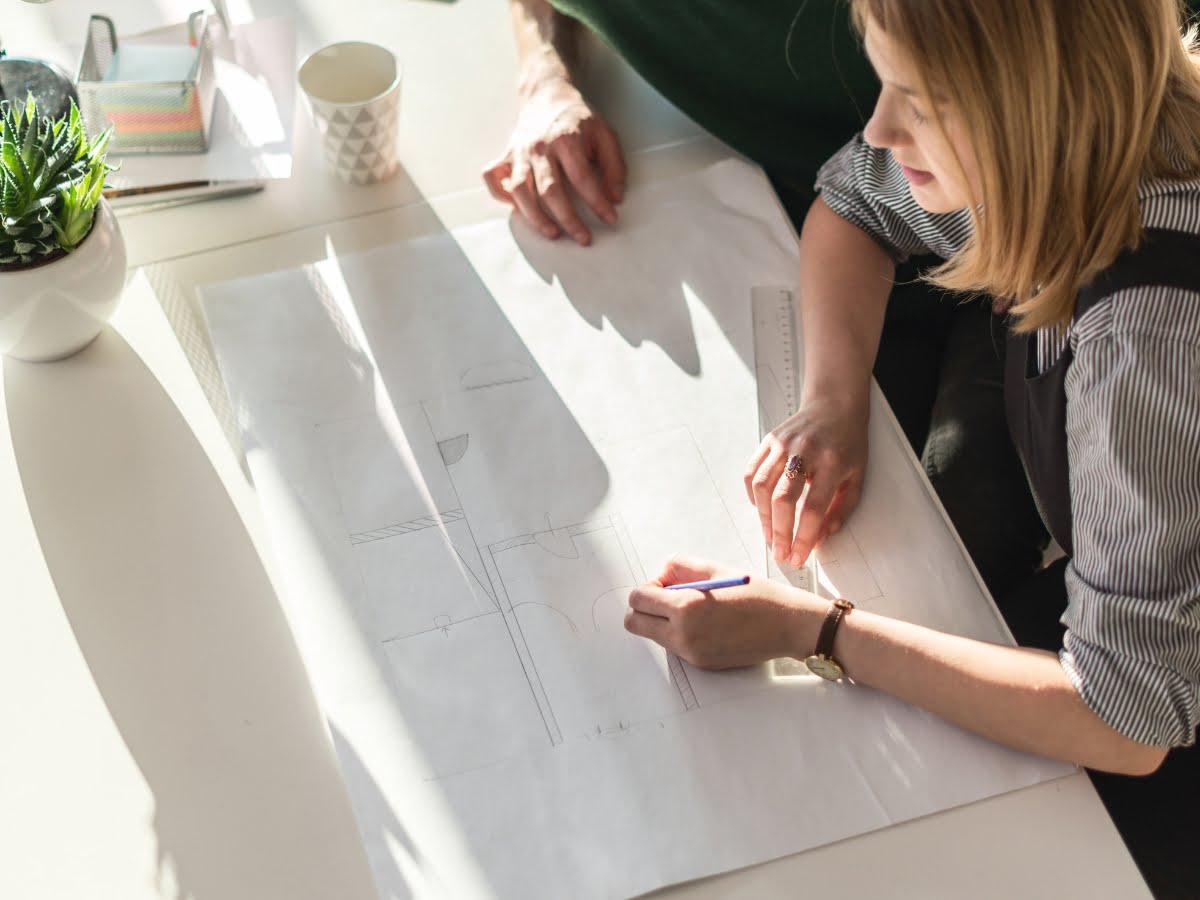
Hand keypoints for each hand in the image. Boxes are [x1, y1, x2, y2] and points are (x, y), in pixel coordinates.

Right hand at [483, 77, 624, 245]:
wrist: (547, 95)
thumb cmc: (577, 119)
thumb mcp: (605, 135)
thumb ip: (614, 166)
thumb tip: (615, 198)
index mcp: (566, 139)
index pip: (582, 179)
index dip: (597, 203)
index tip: (610, 219)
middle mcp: (539, 148)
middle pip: (550, 191)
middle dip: (568, 219)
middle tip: (583, 238)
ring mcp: (519, 153)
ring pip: (520, 191)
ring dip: (536, 217)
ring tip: (553, 233)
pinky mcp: (506, 156)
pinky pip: (493, 178)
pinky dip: (501, 195)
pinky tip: (519, 208)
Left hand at [624, 555, 811, 668]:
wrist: (787, 626)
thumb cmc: (758, 595)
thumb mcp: (718, 570)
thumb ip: (683, 568)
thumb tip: (663, 571)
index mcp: (685, 608)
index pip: (637, 600)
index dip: (647, 588)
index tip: (665, 584)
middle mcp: (683, 635)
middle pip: (634, 624)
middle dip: (645, 608)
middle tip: (668, 598)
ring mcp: (691, 653)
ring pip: (654, 636)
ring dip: (662, 621)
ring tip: (694, 609)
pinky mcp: (702, 664)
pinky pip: (676, 647)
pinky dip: (680, 634)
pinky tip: (707, 624)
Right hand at [745, 391, 867, 566]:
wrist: (834, 406)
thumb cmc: (848, 445)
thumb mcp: (857, 478)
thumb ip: (839, 511)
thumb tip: (817, 541)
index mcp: (832, 463)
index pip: (813, 508)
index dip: (803, 538)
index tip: (798, 558)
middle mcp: (805, 452)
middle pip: (783, 499)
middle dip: (779, 533)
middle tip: (780, 553)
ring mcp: (783, 444)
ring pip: (762, 486)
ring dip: (763, 517)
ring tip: (770, 536)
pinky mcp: (769, 440)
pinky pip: (752, 472)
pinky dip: (753, 495)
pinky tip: (762, 510)